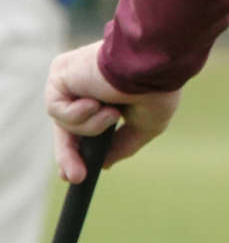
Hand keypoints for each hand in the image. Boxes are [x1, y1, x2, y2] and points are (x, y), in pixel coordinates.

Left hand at [44, 40, 180, 182]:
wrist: (153, 64)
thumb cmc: (157, 87)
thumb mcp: (146, 125)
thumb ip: (123, 144)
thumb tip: (104, 164)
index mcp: (106, 92)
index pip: (82, 125)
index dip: (78, 150)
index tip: (78, 175)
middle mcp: (85, 84)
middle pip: (65, 128)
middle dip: (69, 155)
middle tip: (76, 178)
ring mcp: (71, 78)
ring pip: (64, 122)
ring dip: (90, 127)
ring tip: (113, 114)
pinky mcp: (59, 73)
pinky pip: (57, 111)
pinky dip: (79, 114)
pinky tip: (97, 102)